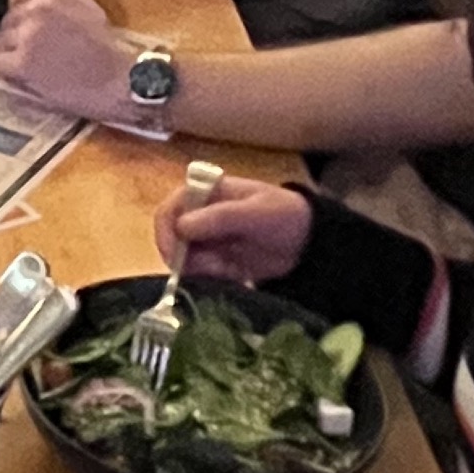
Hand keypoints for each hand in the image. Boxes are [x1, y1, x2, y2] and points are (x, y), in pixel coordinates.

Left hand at [0, 0, 135, 123]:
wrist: (115, 79)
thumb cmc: (102, 41)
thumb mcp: (86, 1)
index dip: (26, 17)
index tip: (42, 31)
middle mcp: (36, 9)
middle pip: (8, 20)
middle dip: (19, 34)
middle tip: (42, 51)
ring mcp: (27, 36)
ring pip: (1, 41)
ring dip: (14, 53)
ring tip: (38, 64)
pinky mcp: (21, 63)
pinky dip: (7, 71)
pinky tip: (27, 75)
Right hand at [151, 168, 311, 280]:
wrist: (308, 242)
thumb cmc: (283, 215)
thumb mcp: (254, 213)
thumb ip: (219, 217)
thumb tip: (181, 226)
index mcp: (204, 194)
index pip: (169, 211)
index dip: (165, 232)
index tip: (174, 255)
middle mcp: (198, 216)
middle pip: (170, 239)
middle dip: (184, 258)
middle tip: (211, 268)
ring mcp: (205, 241)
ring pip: (183, 260)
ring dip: (200, 270)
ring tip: (228, 269)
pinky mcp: (214, 262)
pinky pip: (199, 275)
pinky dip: (211, 278)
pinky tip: (233, 275)